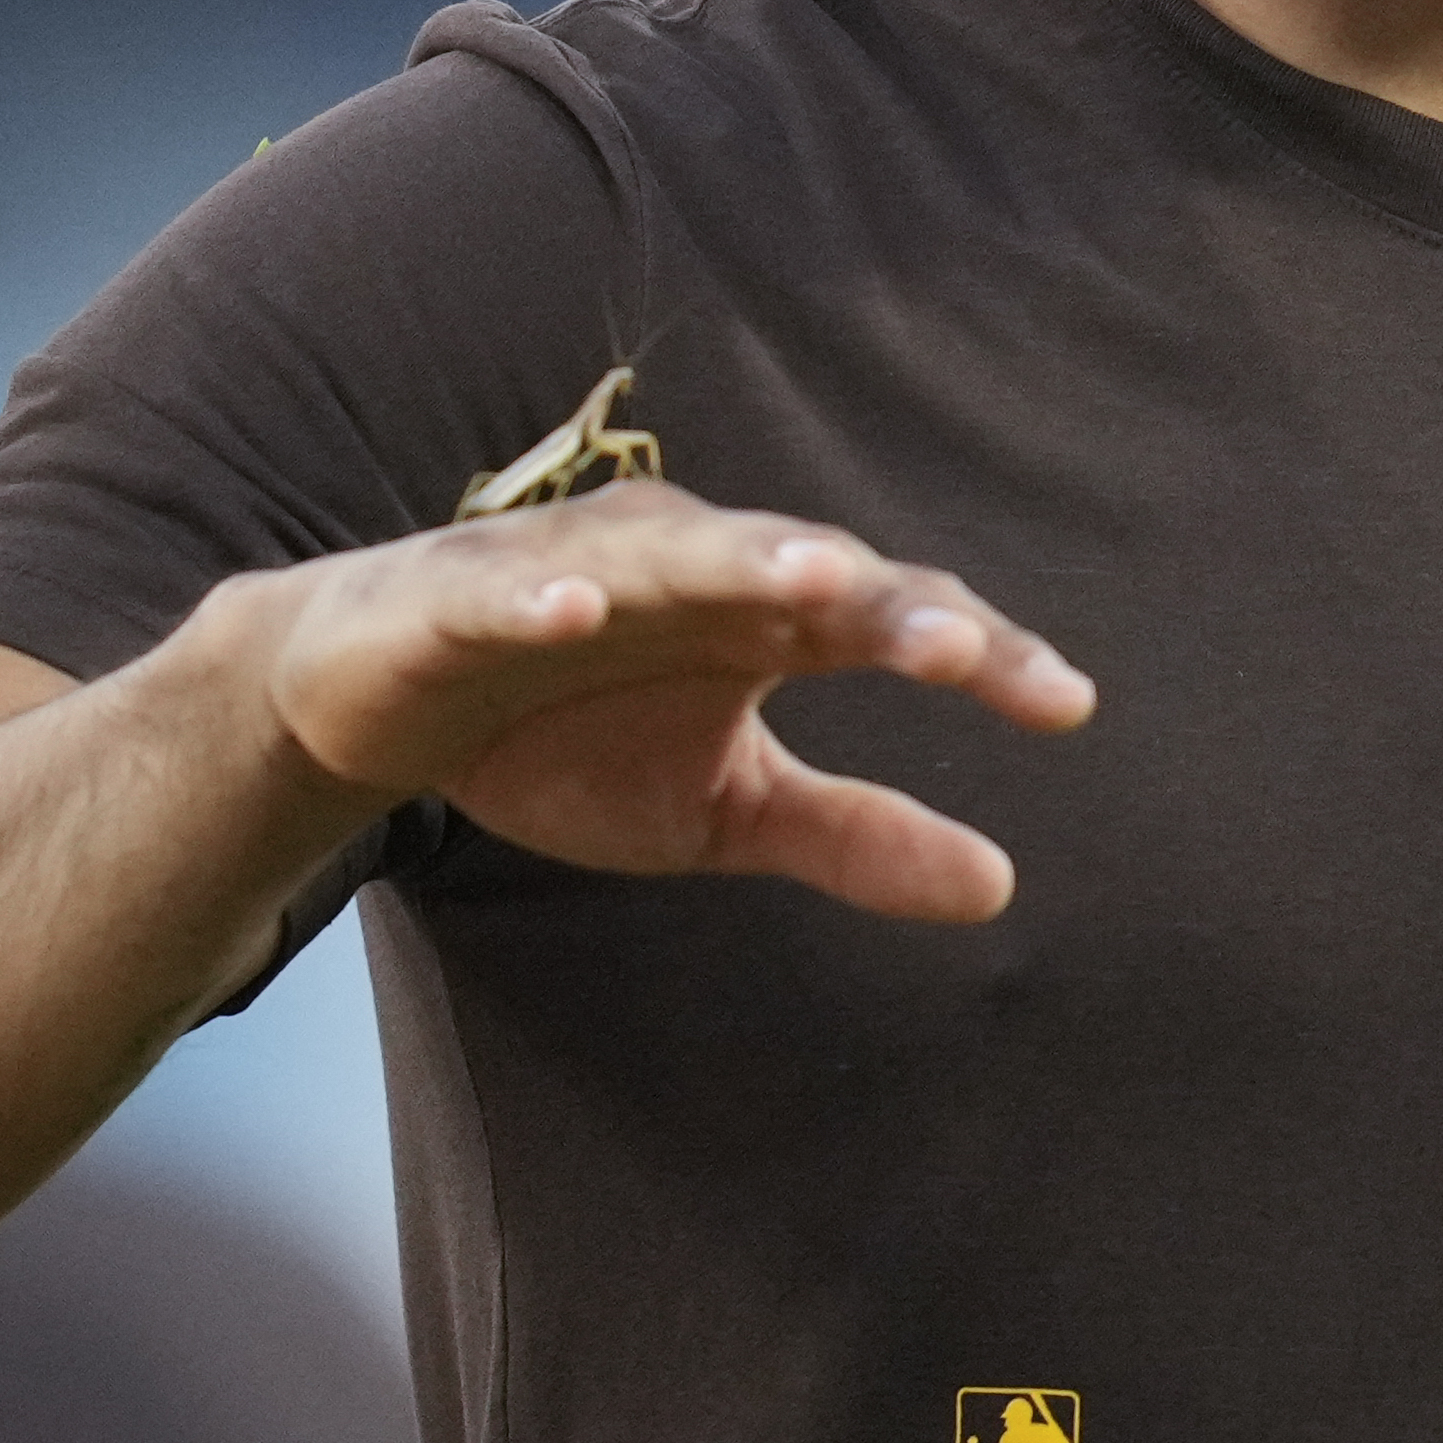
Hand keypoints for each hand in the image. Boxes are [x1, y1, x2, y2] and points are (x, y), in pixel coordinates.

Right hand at [251, 483, 1095, 917]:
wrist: (377, 707)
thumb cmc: (565, 735)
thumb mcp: (721, 812)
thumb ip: (854, 836)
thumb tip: (1003, 887)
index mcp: (761, 615)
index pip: (890, 619)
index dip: (978, 652)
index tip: (1065, 705)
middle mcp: (689, 568)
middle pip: (806, 571)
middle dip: (883, 601)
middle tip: (960, 646)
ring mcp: (578, 567)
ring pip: (674, 554)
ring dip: (744, 563)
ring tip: (815, 584)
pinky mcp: (465, 593)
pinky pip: (509, 592)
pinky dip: (544, 597)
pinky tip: (578, 614)